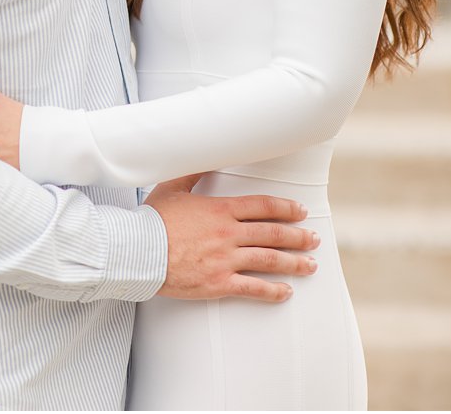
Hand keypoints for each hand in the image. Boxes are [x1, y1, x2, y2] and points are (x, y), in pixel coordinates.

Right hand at [147, 174, 319, 302]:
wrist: (137, 251)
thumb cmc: (151, 220)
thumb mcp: (171, 189)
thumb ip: (192, 173)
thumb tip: (207, 159)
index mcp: (220, 210)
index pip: (262, 206)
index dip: (285, 208)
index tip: (299, 211)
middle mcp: (228, 234)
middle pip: (273, 234)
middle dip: (298, 236)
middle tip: (313, 238)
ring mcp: (226, 260)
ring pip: (270, 261)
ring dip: (294, 263)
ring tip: (310, 265)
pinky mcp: (219, 283)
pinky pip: (253, 288)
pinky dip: (273, 291)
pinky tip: (286, 291)